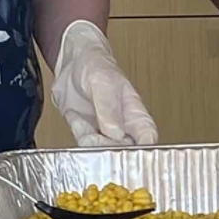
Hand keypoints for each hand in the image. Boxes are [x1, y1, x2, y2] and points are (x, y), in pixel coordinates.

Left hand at [51, 20, 159, 146]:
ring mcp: (103, 130)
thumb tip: (116, 134)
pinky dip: (77, 134)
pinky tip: (75, 116)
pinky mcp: (86, 131)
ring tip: (84, 126)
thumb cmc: (96, 65)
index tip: (134, 156)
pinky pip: (82, 144)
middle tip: (100, 141)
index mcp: (135, 113)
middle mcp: (122, 126)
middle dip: (110, 151)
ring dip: (91, 144)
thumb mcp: (103, 83)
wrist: (71, 62)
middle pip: (124, 152)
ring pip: (101, 152)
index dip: (144, 151)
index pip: (147, 138)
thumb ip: (108, 109)